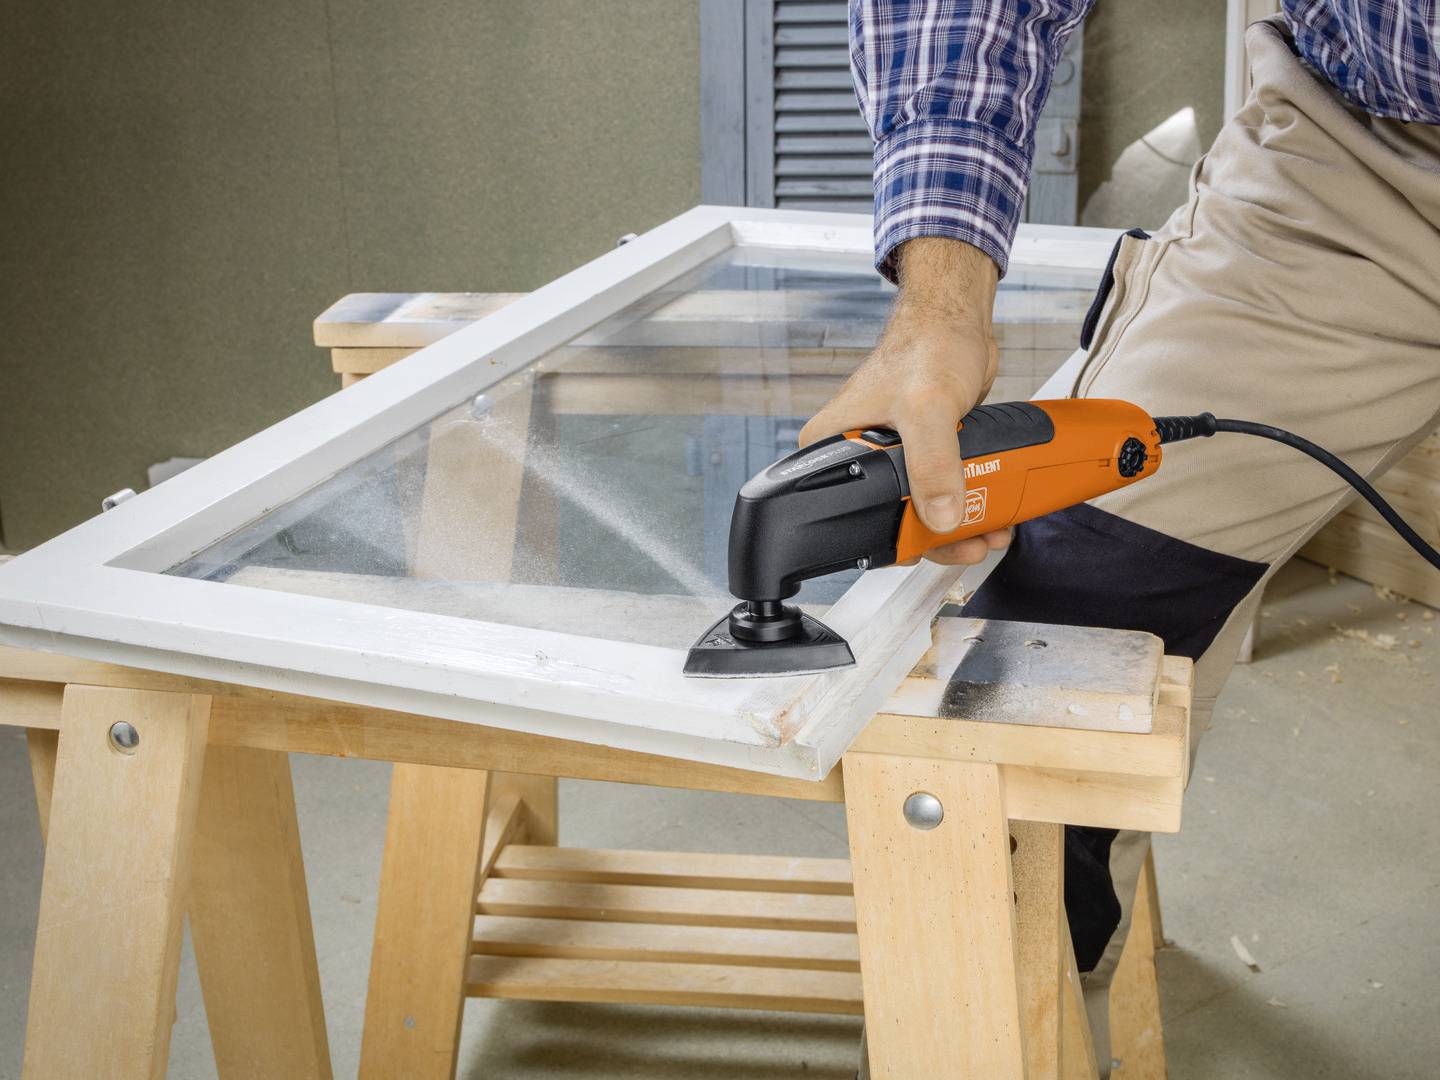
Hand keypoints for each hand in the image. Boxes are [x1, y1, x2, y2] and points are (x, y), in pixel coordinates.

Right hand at [798, 237, 1011, 565]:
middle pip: (890, 520)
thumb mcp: (929, 407)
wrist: (958, 323)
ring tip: (989, 530)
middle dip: (937, 538)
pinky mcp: (920, 456)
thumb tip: (941, 514)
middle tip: (971, 542)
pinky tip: (990, 511)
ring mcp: (890, 459)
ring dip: (958, 526)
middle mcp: (855, 457)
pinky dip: (966, 505)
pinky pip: (939, 493)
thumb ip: (933, 462)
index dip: (892, 540)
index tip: (933, 544)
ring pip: (919, 511)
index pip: (849, 515)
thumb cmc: (927, 345)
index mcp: (832, 449)